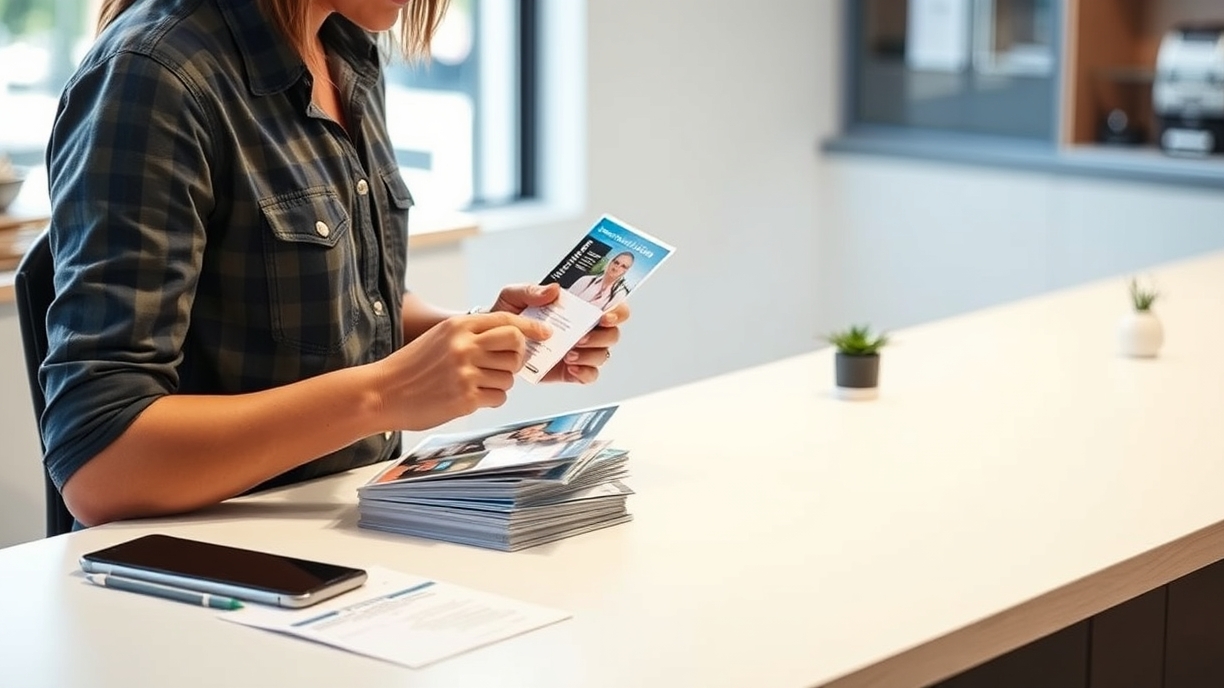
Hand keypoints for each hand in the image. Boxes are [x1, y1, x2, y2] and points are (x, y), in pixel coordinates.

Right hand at [373, 312, 550, 430]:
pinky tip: (471, 397)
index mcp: (458, 326)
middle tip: (506, 364)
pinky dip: (491, 399)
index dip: (530, 327)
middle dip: (517, 355)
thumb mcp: (439, 338)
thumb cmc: (411, 367)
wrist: (382, 392)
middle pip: (515, 344)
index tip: (544, 334)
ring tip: (476, 384)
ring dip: (500, 382)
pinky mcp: (466, 397)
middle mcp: (464, 345)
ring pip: (509, 375)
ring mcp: (466, 372)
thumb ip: (470, 335)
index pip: (506, 320)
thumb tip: (511, 340)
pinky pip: (499, 397)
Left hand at [490, 283, 629, 383]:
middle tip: (579, 338)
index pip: (612, 306)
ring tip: (568, 355)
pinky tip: (570, 367)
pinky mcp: (571, 371)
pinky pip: (590, 375)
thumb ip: (531, 291)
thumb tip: (554, 290)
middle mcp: (585, 329)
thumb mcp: (513, 295)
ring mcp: (580, 351)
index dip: (618, 311)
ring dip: (590, 355)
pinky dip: (585, 373)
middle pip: (612, 334)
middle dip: (601, 337)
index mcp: (578, 307)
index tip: (605, 317)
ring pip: (603, 355)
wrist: (493, 341)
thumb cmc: (507, 315)